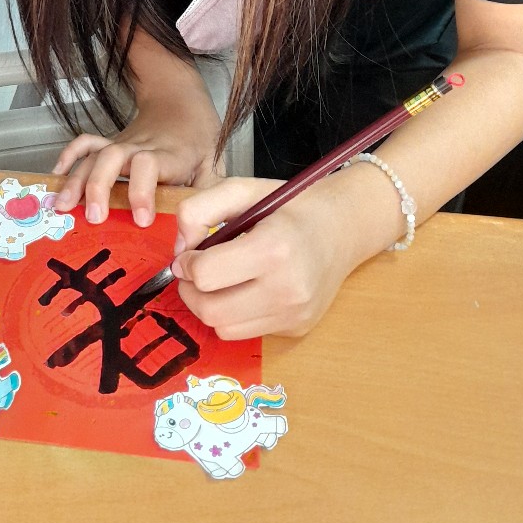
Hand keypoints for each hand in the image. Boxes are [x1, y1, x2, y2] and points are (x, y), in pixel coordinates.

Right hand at [52, 93, 223, 227]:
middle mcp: (140, 147)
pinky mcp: (110, 143)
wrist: (181, 101)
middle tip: (94, 218)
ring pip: (94, 155)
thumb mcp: (214, 164)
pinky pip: (85, 143)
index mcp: (168, 155)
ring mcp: (121, 144)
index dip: (142, 190)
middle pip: (112, 157)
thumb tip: (193, 238)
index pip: (149, 165)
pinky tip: (56, 176)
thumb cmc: (198, 138)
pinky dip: (69, 157)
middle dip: (99, 187)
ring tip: (63, 207)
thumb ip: (207, 198)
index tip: (141, 219)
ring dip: (77, 180)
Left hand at [172, 173, 360, 338]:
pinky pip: (248, 332)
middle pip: (210, 311)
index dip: (186, 264)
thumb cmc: (290, 206)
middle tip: (192, 274)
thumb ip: (199, 209)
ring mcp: (294, 314)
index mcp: (272, 249)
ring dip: (209, 307)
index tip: (188, 255)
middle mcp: (287, 289)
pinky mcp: (298, 329)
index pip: (206, 276)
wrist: (344, 227)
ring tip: (216, 283)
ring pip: (225, 329)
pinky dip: (235, 315)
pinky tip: (245, 291)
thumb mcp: (242, 190)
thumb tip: (178, 250)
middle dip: (190, 292)